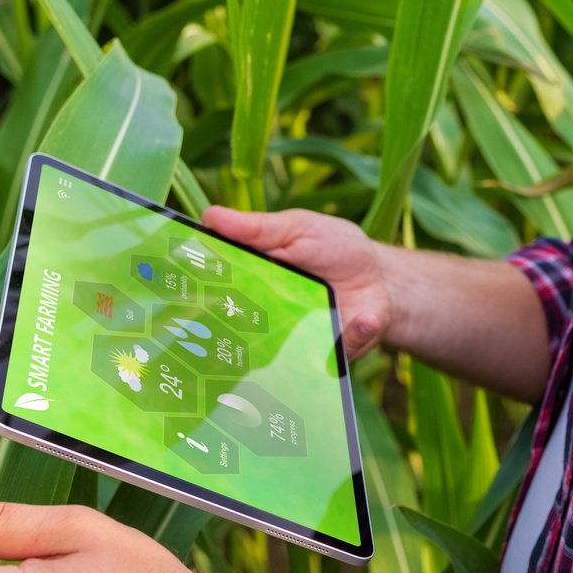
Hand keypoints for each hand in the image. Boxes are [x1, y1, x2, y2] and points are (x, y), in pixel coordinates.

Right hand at [202, 205, 395, 355]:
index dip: (204, 290)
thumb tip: (209, 215)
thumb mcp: (297, 228)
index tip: (192, 284)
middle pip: (240, 330)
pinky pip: (334, 356)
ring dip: (292, 342)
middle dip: (238, 325)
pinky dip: (352, 335)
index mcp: (253, 282)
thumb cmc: (333, 248)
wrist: (380, 278)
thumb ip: (257, 228)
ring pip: (282, 356)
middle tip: (256, 309)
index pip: (219, 290)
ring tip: (308, 320)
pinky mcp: (328, 355)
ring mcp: (297, 342)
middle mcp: (266, 319)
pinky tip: (363, 319)